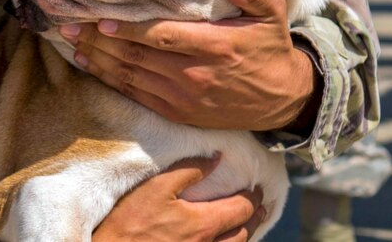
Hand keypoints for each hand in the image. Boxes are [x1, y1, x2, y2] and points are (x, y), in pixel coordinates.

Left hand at [59, 0, 318, 130]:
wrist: (283, 100)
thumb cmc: (270, 49)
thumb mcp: (274, 16)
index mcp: (215, 47)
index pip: (163, 37)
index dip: (129, 30)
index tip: (100, 20)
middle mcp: (194, 74)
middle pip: (136, 56)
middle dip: (98, 40)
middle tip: (66, 23)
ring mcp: (182, 96)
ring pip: (129, 75)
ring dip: (96, 58)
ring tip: (68, 39)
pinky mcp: (176, 111)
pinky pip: (134, 94)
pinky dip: (107, 79)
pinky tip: (87, 63)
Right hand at [92, 155, 265, 241]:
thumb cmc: (129, 222)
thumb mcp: (155, 187)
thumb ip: (188, 170)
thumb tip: (215, 159)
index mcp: (202, 223)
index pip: (241, 208)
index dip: (252, 196)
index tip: (257, 187)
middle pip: (244, 232)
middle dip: (255, 216)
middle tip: (261, 205)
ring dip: (246, 234)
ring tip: (249, 223)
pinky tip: (226, 240)